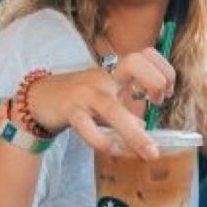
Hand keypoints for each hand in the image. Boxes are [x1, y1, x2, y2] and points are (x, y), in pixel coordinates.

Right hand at [23, 49, 175, 159]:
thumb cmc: (78, 96)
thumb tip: (144, 126)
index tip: (167, 92)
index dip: (163, 69)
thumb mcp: (105, 96)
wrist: (39, 98)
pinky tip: (113, 150)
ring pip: (113, 108)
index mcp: (114, 71)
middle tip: (160, 103)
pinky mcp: (70, 110)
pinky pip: (87, 127)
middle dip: (155, 80)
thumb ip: (126, 108)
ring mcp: (86, 93)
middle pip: (134, 64)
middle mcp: (103, 77)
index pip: (145, 54)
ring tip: (150, 152)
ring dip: (135, 133)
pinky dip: (102, 141)